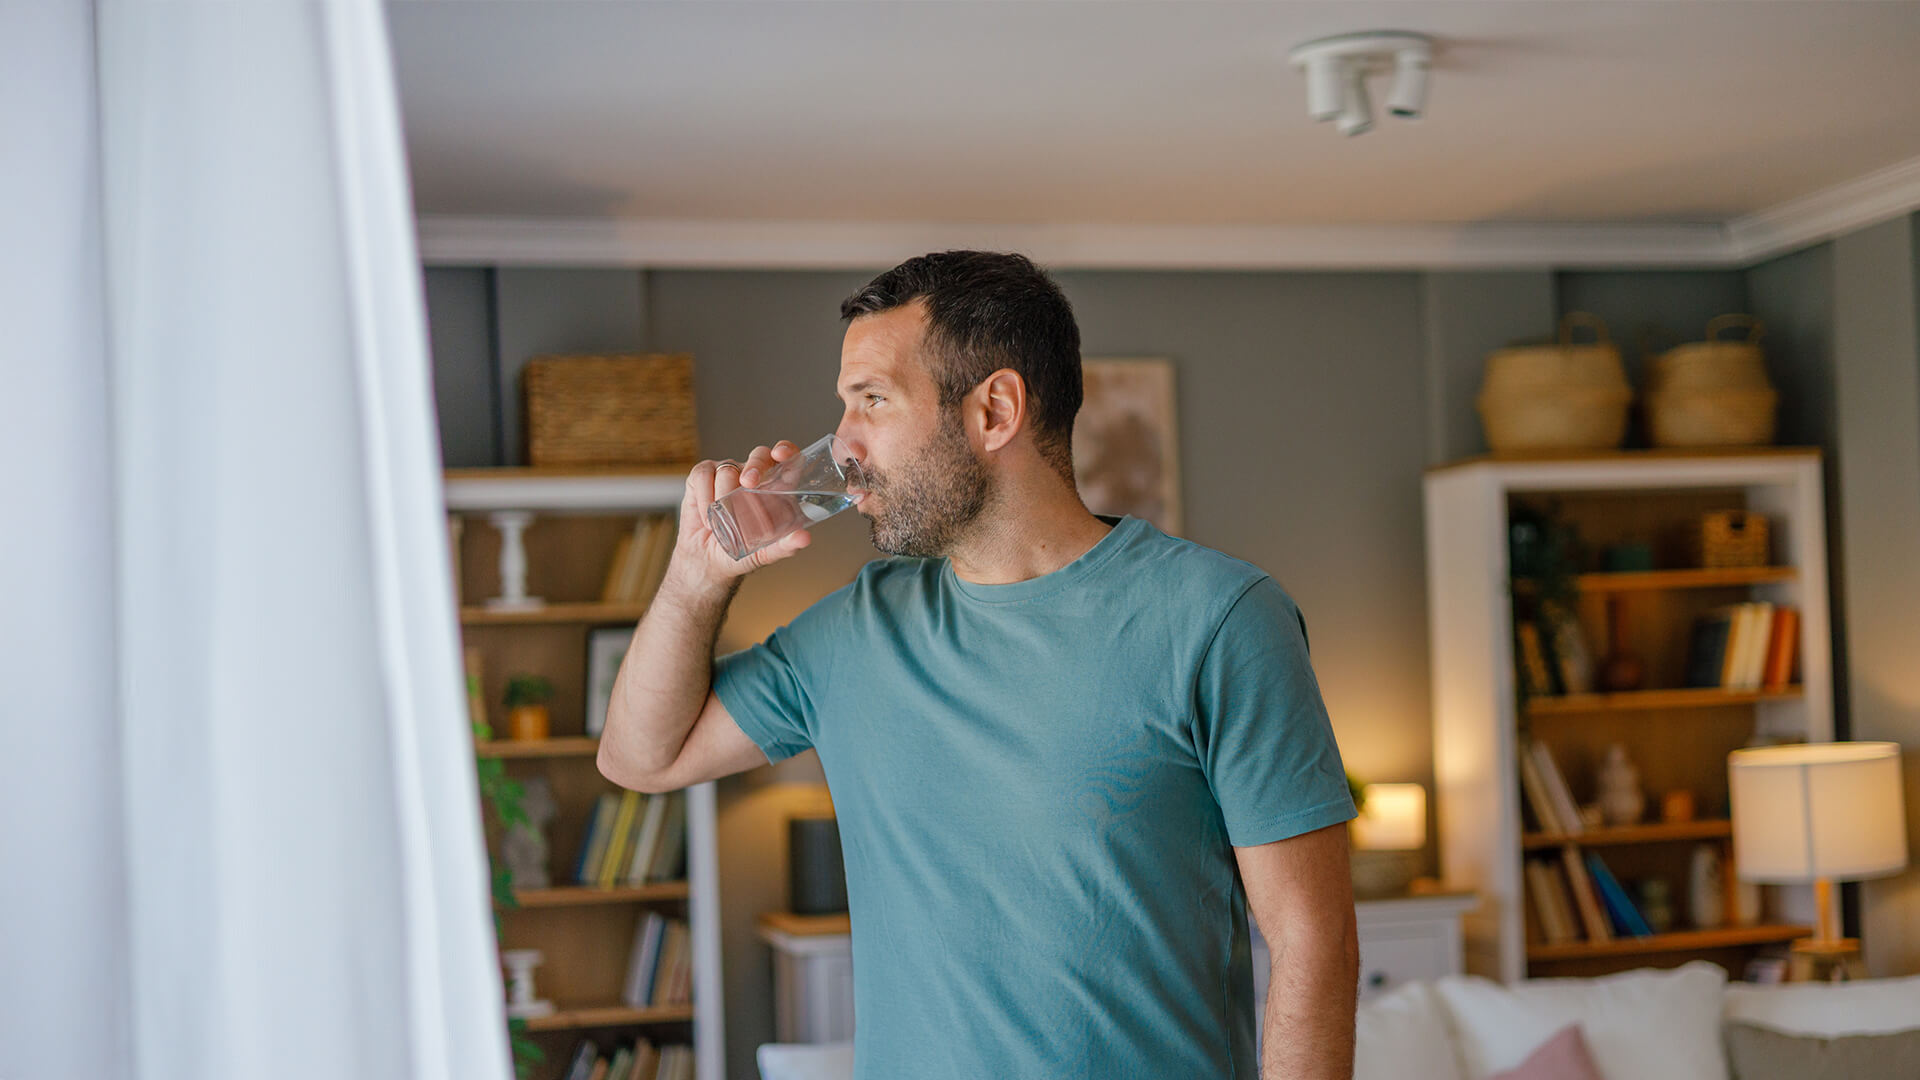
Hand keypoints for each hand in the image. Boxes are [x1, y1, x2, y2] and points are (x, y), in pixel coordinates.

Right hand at [670, 440, 811, 587]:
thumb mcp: (766, 552)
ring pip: (728, 469)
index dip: (787, 450)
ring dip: (722, 496)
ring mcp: (729, 473)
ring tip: (718, 523)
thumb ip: (786, 546)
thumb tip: (804, 538)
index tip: (781, 454)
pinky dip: (704, 497)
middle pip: (760, 454)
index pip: (788, 460)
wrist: (708, 562)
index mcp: (776, 488)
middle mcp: (755, 475)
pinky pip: (704, 475)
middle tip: (747, 483)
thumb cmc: (741, 552)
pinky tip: (706, 515)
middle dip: (755, 465)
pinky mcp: (703, 475)